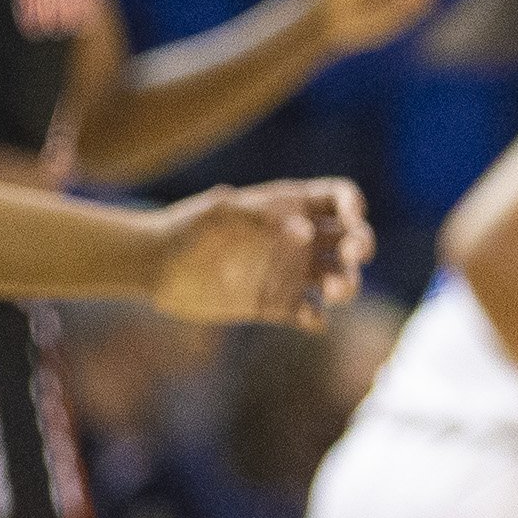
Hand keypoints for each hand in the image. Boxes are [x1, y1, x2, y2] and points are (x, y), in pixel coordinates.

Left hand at [149, 178, 371, 328]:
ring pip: (338, 279)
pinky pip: (311, 315)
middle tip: (351, 255)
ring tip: (335, 290)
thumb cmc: (186, 226)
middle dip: (361, 245)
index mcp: (286, 206)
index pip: (336, 199)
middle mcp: (294, 239)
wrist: (155, 263)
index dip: (353, 205)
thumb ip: (261, 214)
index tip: (352, 218)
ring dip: (348, 284)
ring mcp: (287, 273)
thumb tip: (304, 232)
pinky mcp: (275, 304)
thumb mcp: (220, 209)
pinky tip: (307, 315)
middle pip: (349, 239)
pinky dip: (317, 318)